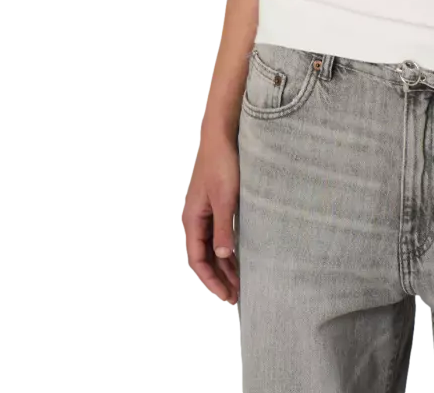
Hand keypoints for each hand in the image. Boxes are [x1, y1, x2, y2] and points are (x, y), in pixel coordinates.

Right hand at [181, 136, 240, 306]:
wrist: (221, 137)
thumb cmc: (222, 164)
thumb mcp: (226, 198)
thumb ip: (224, 228)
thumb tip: (224, 257)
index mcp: (192, 221)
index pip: (198, 261)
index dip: (212, 281)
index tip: (227, 297)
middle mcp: (195, 220)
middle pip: (204, 258)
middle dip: (219, 278)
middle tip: (237, 297)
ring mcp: (204, 213)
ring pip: (212, 248)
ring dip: (224, 266)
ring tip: (240, 283)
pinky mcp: (214, 206)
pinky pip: (218, 235)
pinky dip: (227, 250)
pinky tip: (238, 258)